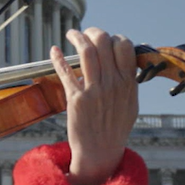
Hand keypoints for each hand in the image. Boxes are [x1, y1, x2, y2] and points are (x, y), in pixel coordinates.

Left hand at [51, 27, 138, 184]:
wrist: (100, 152)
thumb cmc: (114, 128)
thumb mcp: (130, 103)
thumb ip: (128, 81)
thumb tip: (127, 62)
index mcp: (127, 83)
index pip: (125, 46)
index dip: (114, 37)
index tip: (106, 39)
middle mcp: (112, 83)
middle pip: (104, 42)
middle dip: (93, 31)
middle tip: (86, 32)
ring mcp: (94, 90)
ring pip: (86, 51)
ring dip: (77, 37)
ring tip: (71, 33)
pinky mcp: (76, 99)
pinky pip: (66, 71)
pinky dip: (58, 58)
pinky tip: (54, 50)